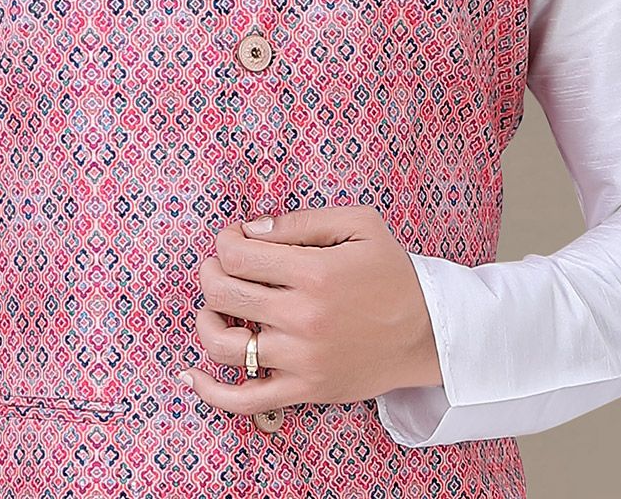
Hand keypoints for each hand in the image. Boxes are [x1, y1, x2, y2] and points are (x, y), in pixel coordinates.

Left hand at [181, 205, 443, 413]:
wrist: (429, 333)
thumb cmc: (393, 272)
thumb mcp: (359, 225)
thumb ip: (301, 221)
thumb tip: (251, 229)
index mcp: (314, 272)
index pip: (237, 254)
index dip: (226, 240)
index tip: (236, 238)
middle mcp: (303, 318)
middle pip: (222, 292)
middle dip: (211, 271)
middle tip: (224, 266)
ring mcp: (302, 359)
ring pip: (223, 344)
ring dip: (207, 319)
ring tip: (219, 308)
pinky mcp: (305, 390)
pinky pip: (244, 400)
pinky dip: (210, 391)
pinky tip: (191, 376)